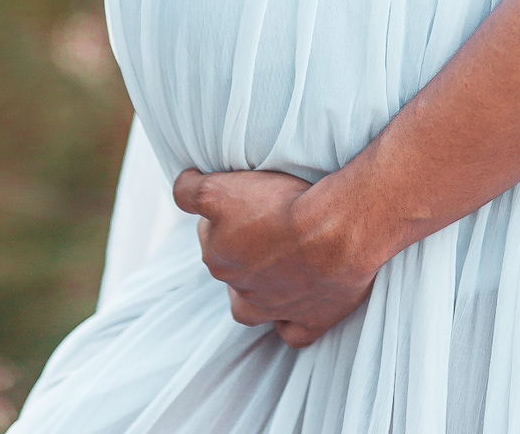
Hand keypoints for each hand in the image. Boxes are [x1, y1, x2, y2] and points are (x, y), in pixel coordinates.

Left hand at [173, 167, 377, 347]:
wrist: (336, 232)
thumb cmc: (283, 204)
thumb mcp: (219, 189)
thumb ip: (193, 192)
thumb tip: (183, 187)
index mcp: (218, 253)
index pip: (204, 227)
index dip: (216, 209)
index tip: (231, 196)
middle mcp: (240, 284)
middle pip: (227, 262)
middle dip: (236, 243)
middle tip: (260, 217)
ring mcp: (273, 307)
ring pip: (249, 305)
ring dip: (252, 286)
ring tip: (266, 265)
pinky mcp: (308, 320)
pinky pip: (290, 332)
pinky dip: (288, 322)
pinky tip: (291, 310)